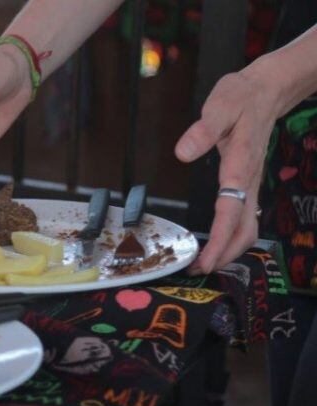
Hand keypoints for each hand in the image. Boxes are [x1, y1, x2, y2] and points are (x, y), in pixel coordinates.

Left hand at [175, 61, 280, 273]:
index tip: (205, 259)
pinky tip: (216, 242)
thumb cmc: (241, 97)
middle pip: (244, 229)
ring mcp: (250, 183)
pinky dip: (231, 235)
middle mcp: (249, 180)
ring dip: (229, 249)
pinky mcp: (247, 182)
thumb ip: (203, 130)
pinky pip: (243, 217)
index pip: (230, 211)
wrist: (266, 90)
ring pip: (247, 227)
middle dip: (225, 255)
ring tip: (205, 263)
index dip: (218, 239)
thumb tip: (183, 153)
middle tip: (199, 271)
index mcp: (240, 166)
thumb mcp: (221, 105)